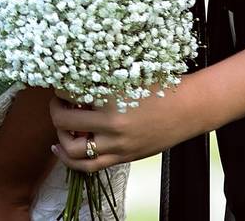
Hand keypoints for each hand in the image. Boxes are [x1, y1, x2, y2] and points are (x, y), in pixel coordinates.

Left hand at [47, 84, 212, 172]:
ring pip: (73, 149)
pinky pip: (89, 165)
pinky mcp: (124, 157)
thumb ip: (101, 83)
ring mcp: (118, 145)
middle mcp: (113, 125)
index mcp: (112, 100)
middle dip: (55, 111)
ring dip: (60, 137)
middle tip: (57, 103)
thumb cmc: (161, 87)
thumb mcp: (127, 78)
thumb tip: (71, 84)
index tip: (61, 86)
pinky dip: (70, 160)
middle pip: (64, 123)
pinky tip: (60, 150)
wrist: (190, 108)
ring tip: (59, 128)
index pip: (69, 95)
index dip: (60, 90)